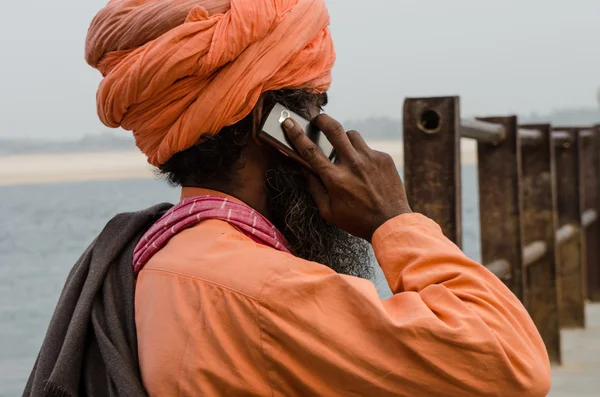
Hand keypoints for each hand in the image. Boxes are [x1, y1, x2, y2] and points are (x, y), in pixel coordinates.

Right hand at [282, 115, 411, 240]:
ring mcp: (370, 159)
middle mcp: (352, 164)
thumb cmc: (357, 221)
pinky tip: (365, 171)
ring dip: (344, 139)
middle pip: (334, 129)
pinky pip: (367, 149)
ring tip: (344, 152)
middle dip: (322, 119)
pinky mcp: (384, 158)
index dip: (297, 134)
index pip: (310, 151)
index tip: (288, 123)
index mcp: (335, 179)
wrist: (391, 223)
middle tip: (317, 120)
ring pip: (352, 135)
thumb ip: (315, 189)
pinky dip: (361, 155)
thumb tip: (306, 170)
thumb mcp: (329, 212)